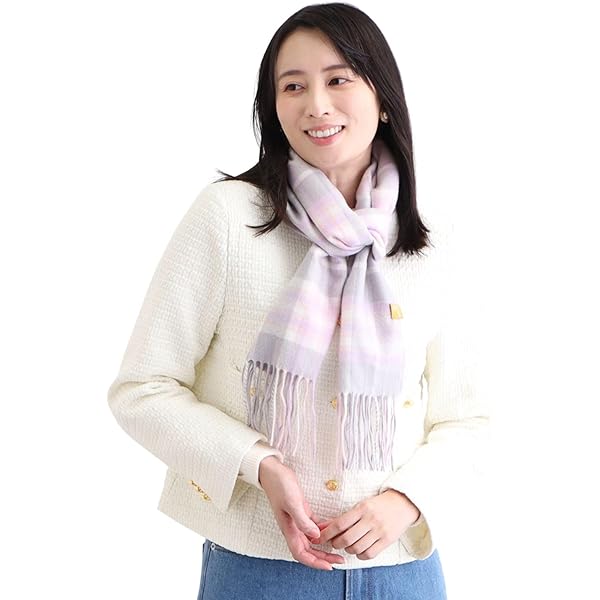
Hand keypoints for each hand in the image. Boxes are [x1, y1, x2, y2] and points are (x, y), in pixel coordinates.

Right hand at [259, 456, 345, 570]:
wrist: (272, 471)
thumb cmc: (280, 486)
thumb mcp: (292, 503)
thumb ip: (303, 521)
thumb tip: (316, 537)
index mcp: (289, 529)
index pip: (301, 554)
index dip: (315, 562)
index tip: (329, 566)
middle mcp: (293, 528)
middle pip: (309, 550)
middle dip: (323, 558)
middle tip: (339, 560)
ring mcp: (297, 520)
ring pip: (312, 540)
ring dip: (324, 546)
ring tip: (338, 548)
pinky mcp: (301, 511)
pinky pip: (313, 526)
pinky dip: (323, 529)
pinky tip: (333, 528)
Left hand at [314, 489, 419, 560]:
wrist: (403, 504)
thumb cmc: (378, 504)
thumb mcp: (361, 506)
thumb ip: (344, 518)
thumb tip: (323, 526)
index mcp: (362, 509)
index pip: (340, 523)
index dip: (327, 533)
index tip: (319, 538)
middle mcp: (370, 520)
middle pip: (347, 538)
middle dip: (336, 543)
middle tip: (334, 542)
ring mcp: (379, 531)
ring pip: (357, 548)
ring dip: (348, 549)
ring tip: (347, 545)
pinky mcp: (387, 541)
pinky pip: (369, 554)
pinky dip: (360, 555)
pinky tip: (359, 550)